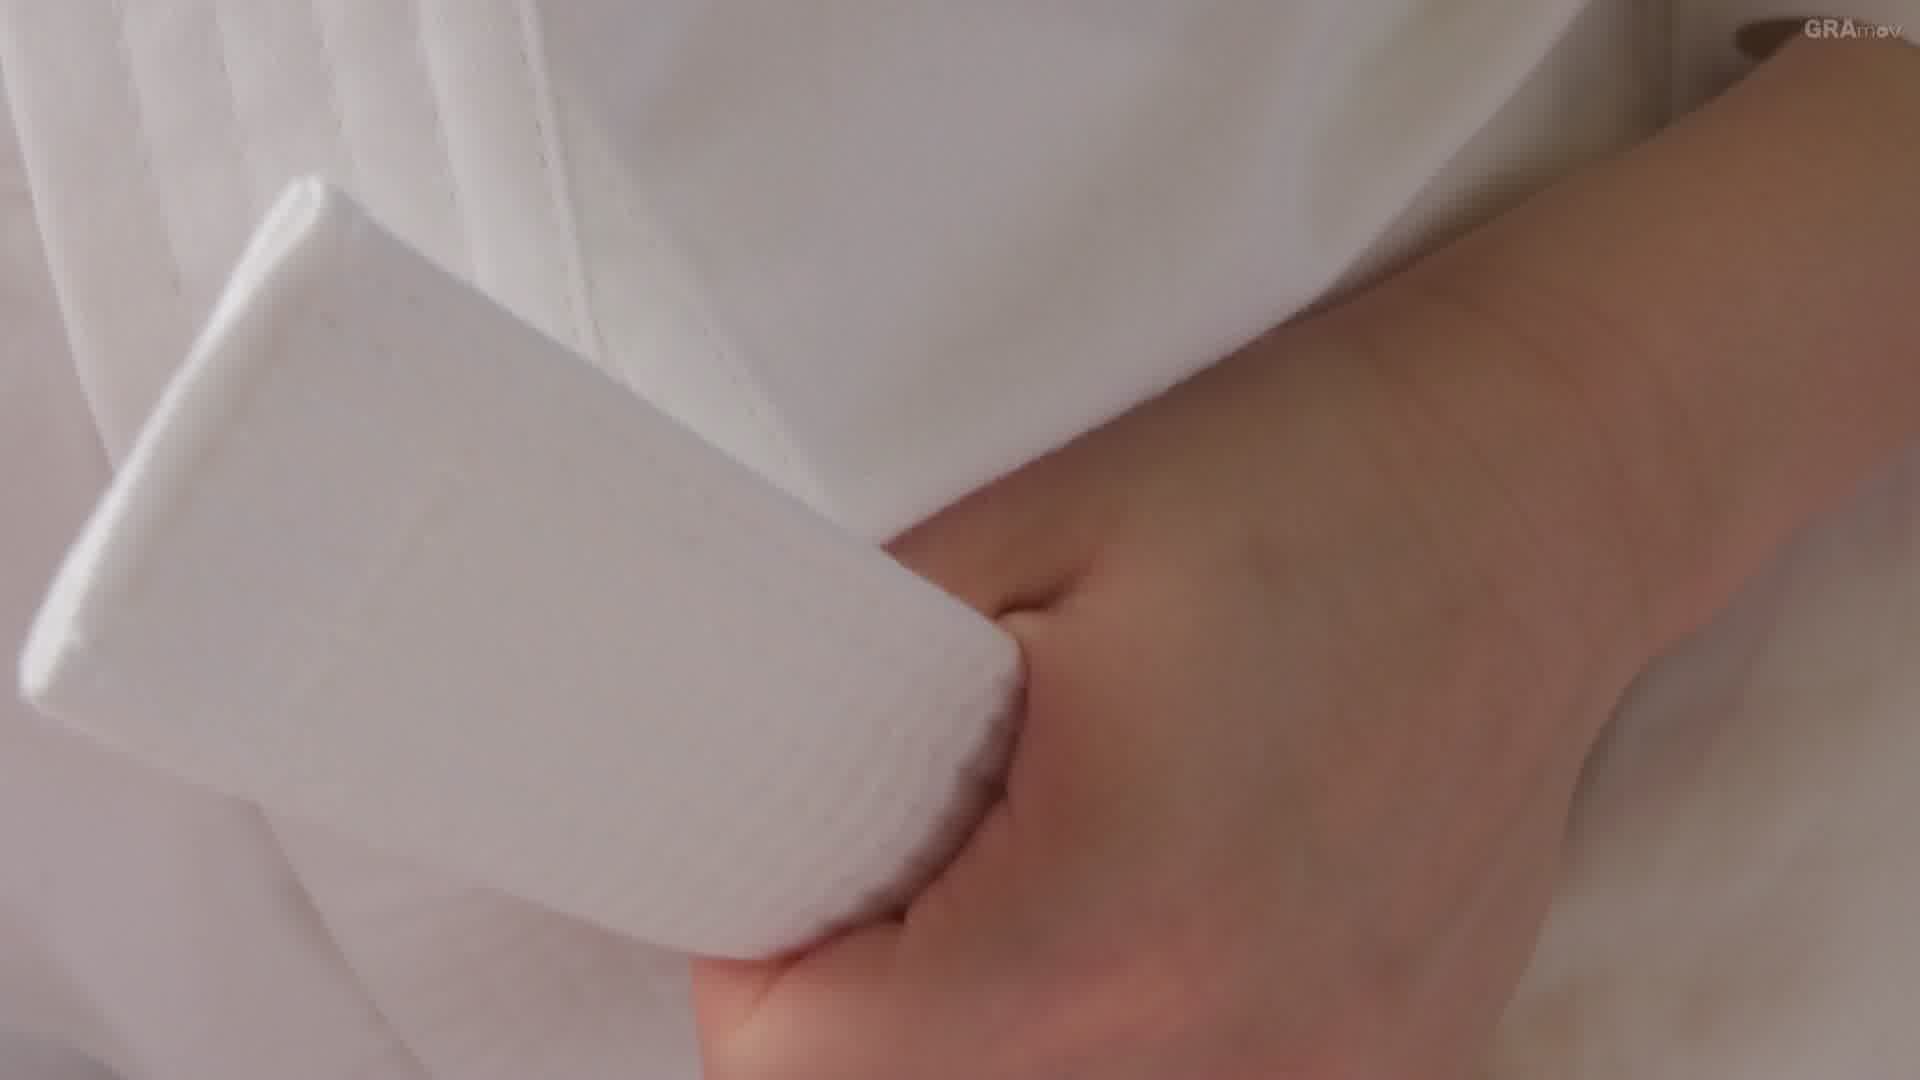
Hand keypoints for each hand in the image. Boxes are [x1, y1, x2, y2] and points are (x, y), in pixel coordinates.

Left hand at [692, 300, 1648, 1078]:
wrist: (1549, 480)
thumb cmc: (1290, 470)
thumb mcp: (1014, 539)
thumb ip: (852, 709)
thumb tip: (759, 825)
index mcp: (1108, 901)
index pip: (811, 1075)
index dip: (757, 987)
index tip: (782, 904)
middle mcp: (1237, 1039)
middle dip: (871, 1030)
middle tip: (895, 892)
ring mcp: (1339, 1076)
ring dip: (1002, 1046)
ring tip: (1037, 897)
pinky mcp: (1400, 1067)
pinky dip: (1134, 1047)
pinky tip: (1168, 927)